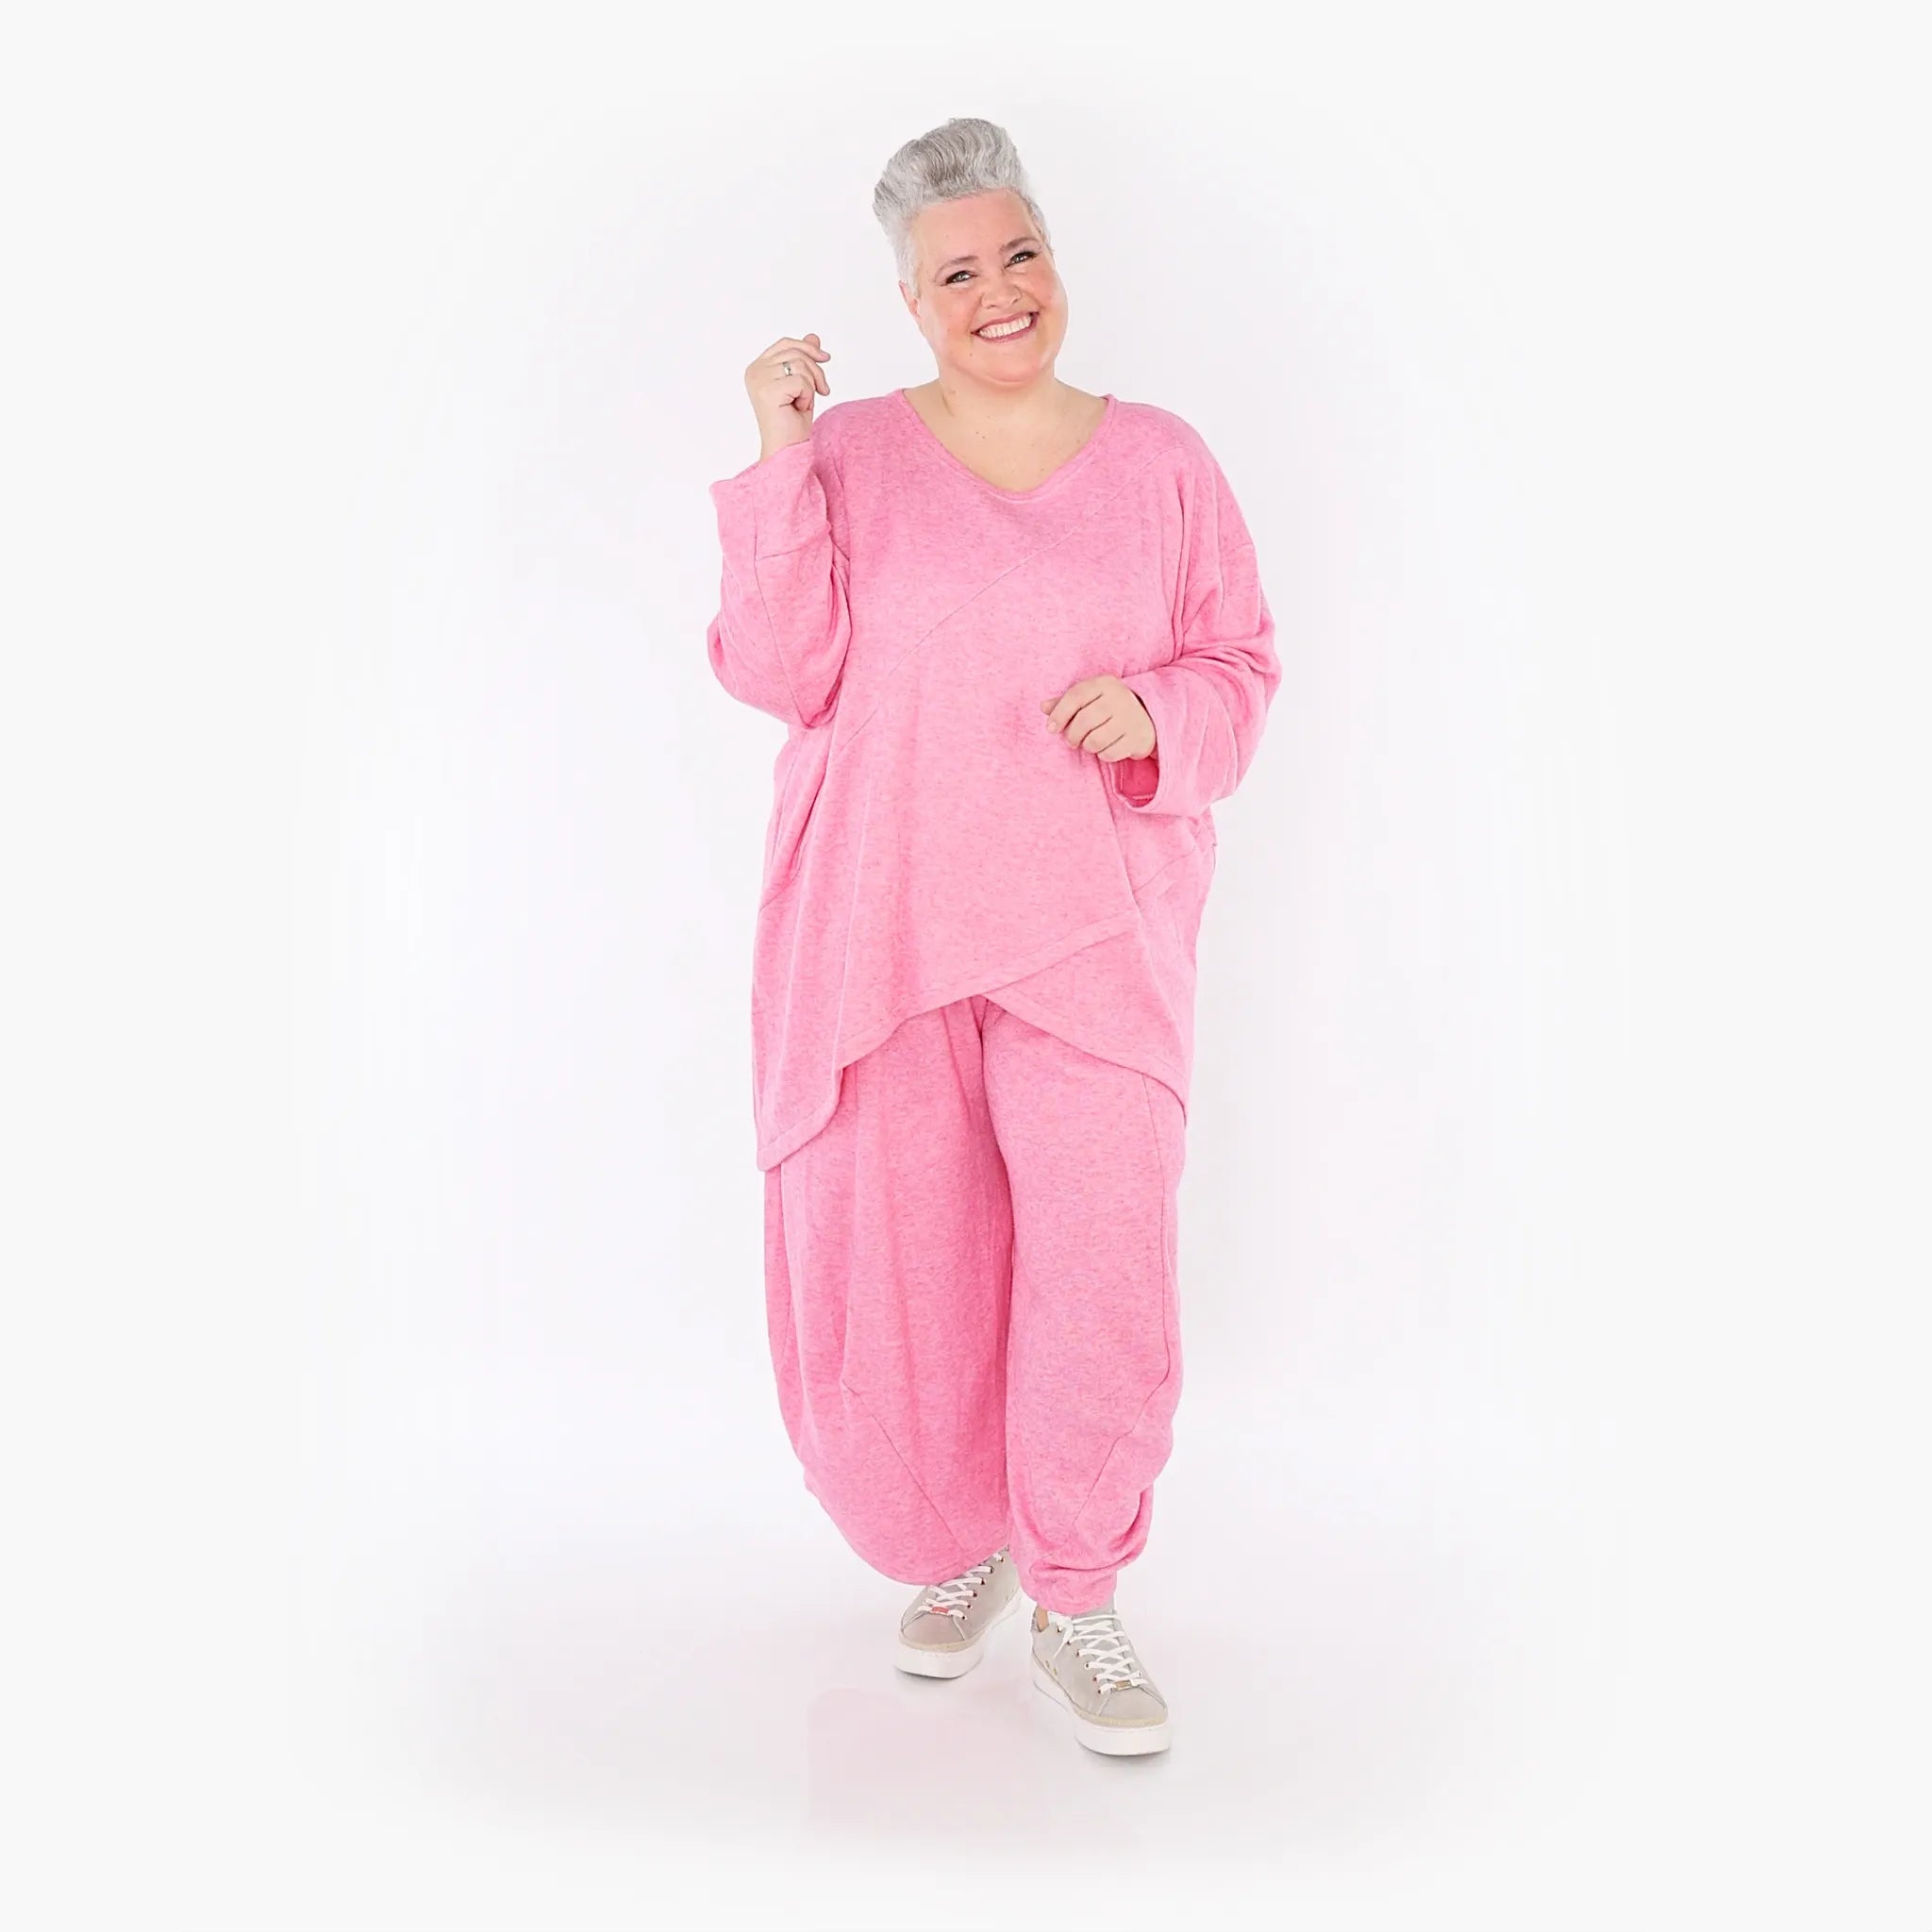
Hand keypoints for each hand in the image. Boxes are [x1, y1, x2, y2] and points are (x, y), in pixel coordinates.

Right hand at [744, 334, 831, 458]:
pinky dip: (807, 396)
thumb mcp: (803, 385)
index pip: (786, 344)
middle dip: (816, 371)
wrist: (787, 450)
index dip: (807, 348)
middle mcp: (754, 371)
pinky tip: (798, 409)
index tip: (825, 358)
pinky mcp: (768, 390)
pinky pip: (801, 381)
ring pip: (800, 365)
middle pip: (796, 353)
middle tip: (823, 390)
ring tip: (803, 403)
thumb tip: (813, 336)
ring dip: (811, 386)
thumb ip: (804, 360)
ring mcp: (759, 380)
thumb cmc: (792, 422)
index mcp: (758, 368)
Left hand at [1040, 676, 1155, 763]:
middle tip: (1071, 741)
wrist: (1150, 717)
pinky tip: (1107, 747)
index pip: (1075, 696)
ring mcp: (1131, 717)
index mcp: (1105, 684)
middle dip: (1072, 735)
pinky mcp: (1138, 737)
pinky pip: (1109, 753)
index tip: (1051, 728)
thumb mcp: (1091, 699)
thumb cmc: (1111, 708)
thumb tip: (1043, 707)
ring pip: (1095, 740)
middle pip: (1084, 721)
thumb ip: (1067, 702)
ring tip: (1090, 743)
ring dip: (1087, 746)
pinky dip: (1103, 754)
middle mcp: (1120, 697)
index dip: (1059, 714)